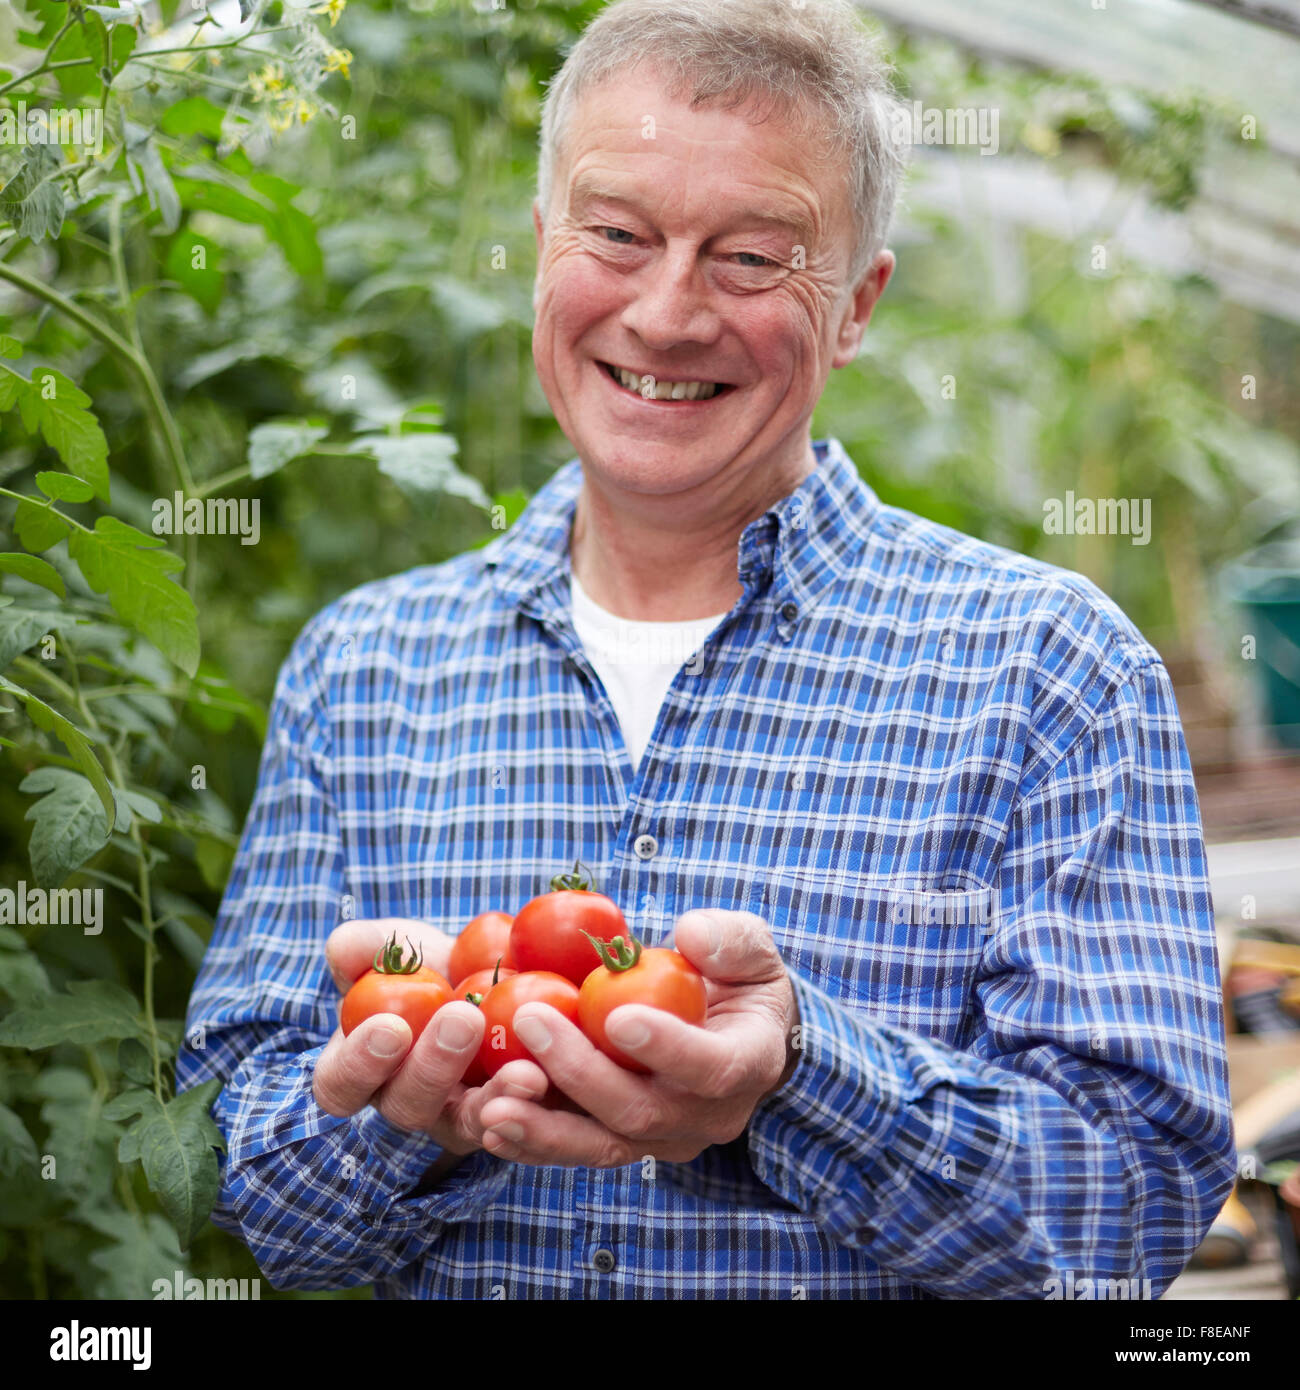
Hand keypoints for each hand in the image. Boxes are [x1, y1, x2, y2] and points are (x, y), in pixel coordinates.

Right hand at [312, 917, 548, 1154]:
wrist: (487, 972)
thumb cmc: (422, 964)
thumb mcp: (392, 946)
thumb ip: (364, 946)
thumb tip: (346, 948)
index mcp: (360, 1070)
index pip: (341, 1085)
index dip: (360, 1065)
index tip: (389, 1027)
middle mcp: (406, 1101)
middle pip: (408, 1106)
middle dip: (434, 1068)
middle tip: (463, 1020)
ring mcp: (459, 1116)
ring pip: (470, 1123)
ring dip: (497, 1098)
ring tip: (525, 1071)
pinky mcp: (513, 1115)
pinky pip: (525, 1123)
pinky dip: (541, 1105)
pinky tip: (557, 1080)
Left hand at [476, 909, 799, 1166]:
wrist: (728, 1028)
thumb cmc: (737, 977)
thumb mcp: (749, 948)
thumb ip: (731, 939)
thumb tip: (690, 936)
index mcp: (748, 1064)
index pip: (711, 1067)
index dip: (667, 1048)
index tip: (618, 1016)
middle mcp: (707, 1117)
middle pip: (641, 1111)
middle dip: (581, 1072)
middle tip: (530, 1020)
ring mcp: (662, 1138)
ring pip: (602, 1145)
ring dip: (544, 1128)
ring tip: (493, 1104)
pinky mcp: (621, 1141)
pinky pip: (575, 1149)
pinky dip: (531, 1141)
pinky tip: (488, 1122)